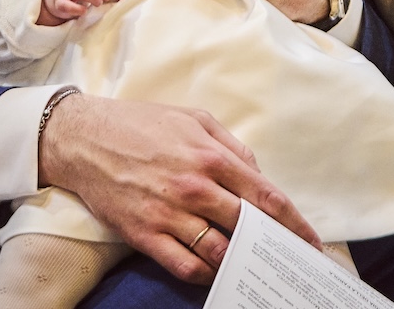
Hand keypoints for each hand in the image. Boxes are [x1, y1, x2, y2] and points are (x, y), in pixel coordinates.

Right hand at [39, 93, 319, 284]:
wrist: (84, 138)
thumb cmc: (141, 124)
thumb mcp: (194, 118)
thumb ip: (231, 144)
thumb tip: (257, 173)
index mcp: (211, 156)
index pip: (265, 196)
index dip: (293, 222)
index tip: (309, 240)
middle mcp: (194, 188)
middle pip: (248, 227)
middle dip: (273, 246)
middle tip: (288, 260)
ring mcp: (169, 214)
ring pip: (219, 251)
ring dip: (240, 262)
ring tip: (255, 269)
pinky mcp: (144, 234)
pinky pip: (183, 266)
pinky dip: (205, 275)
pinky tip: (215, 272)